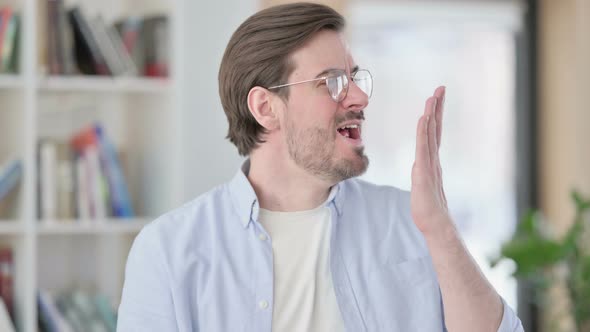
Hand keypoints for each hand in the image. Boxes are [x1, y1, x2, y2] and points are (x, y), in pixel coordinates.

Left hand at [410, 86, 449, 234]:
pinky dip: (424, 132)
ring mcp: (430, 165)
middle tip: (441, 88)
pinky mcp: (425, 172)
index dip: (435, 115)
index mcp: (431, 161)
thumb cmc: (428, 209)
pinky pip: (424, 148)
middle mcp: (432, 159)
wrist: (435, 225)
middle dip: (437, 107)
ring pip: (430, 135)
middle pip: (435, 129)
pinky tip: (425, 119)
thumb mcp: (422, 186)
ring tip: (433, 97)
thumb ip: (422, 174)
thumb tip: (420, 166)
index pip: (433, 134)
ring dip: (431, 114)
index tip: (437, 98)